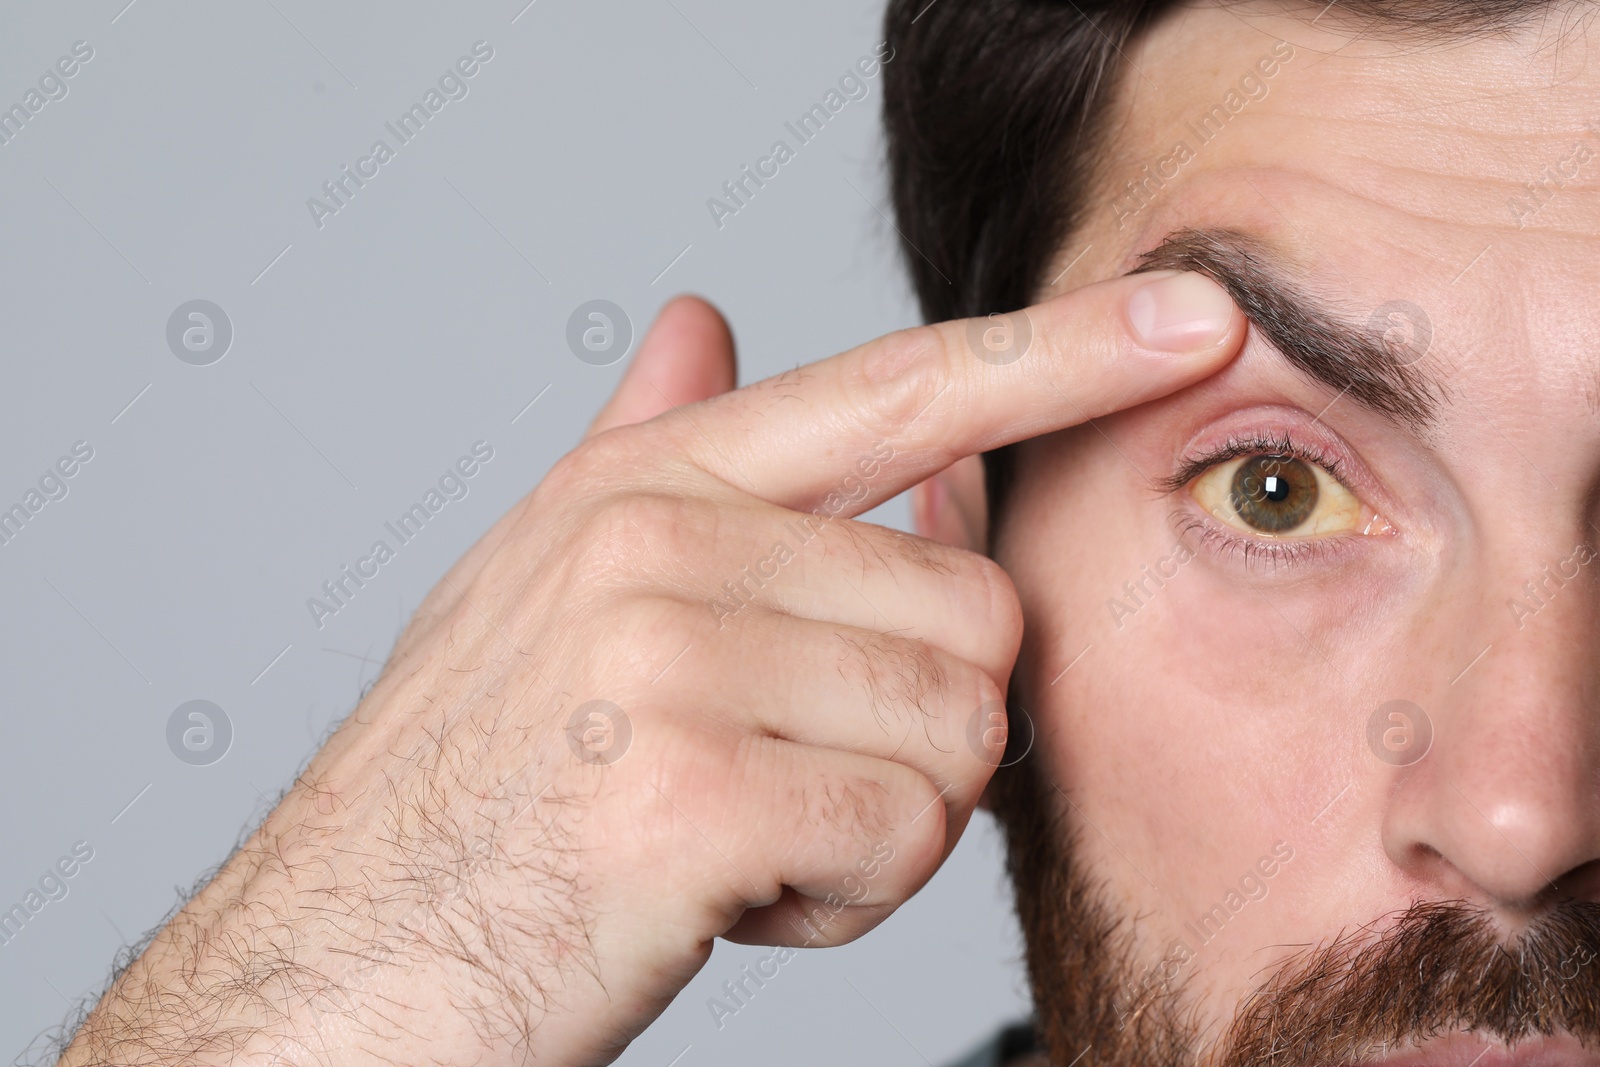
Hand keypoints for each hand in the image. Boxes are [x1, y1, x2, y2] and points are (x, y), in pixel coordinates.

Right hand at [58, 270, 1242, 1066]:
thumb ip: (645, 450)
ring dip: (878, 820)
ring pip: (957, 733)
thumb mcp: (542, 587)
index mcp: (642, 485)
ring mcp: (666, 659)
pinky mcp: (688, 795)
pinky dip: (844, 900)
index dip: (1056, 355)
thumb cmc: (464, 791)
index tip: (1190, 322)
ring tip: (742, 833)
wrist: (337, 966)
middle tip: (782, 776)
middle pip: (973, 610)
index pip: (895, 389)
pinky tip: (728, 898)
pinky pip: (904, 838)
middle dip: (916, 726)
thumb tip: (704, 322)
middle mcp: (656, 542)